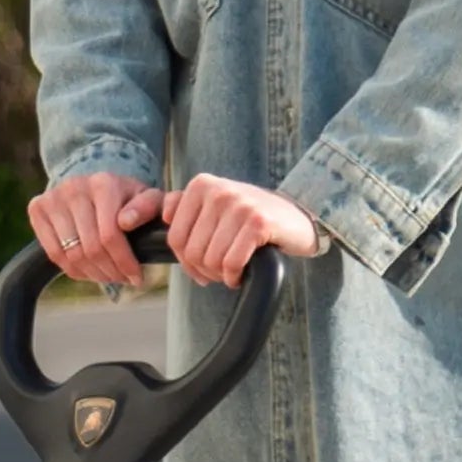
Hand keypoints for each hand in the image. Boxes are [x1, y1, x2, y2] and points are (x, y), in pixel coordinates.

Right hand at [27, 173, 162, 291]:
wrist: (92, 186)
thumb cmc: (125, 198)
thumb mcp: (146, 198)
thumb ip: (148, 206)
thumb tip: (126, 222)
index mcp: (103, 184)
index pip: (110, 235)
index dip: (124, 262)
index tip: (137, 278)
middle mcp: (74, 187)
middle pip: (90, 248)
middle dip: (110, 271)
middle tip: (123, 279)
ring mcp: (52, 198)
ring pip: (72, 255)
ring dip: (93, 274)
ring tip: (108, 275)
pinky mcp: (37, 208)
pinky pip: (54, 254)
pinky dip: (74, 270)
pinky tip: (89, 271)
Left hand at [162, 174, 322, 287]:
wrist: (297, 218)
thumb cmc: (250, 218)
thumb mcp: (216, 205)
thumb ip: (185, 206)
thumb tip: (164, 215)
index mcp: (201, 185)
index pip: (174, 238)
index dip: (186, 262)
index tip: (201, 266)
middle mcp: (218, 190)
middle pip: (192, 252)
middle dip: (205, 271)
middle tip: (220, 271)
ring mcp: (239, 205)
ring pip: (211, 260)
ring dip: (221, 275)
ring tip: (232, 270)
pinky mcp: (258, 223)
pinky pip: (231, 263)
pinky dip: (234, 276)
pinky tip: (241, 274)